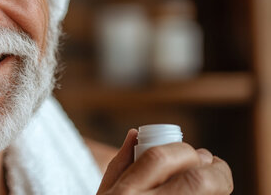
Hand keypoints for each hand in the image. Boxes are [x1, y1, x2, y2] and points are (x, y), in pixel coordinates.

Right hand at [97, 129, 233, 194]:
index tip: (195, 153)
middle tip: (215, 166)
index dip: (185, 151)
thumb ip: (121, 164)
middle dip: (215, 171)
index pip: (160, 158)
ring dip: (218, 191)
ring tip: (215, 184)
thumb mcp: (105, 193)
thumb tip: (137, 134)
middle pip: (196, 182)